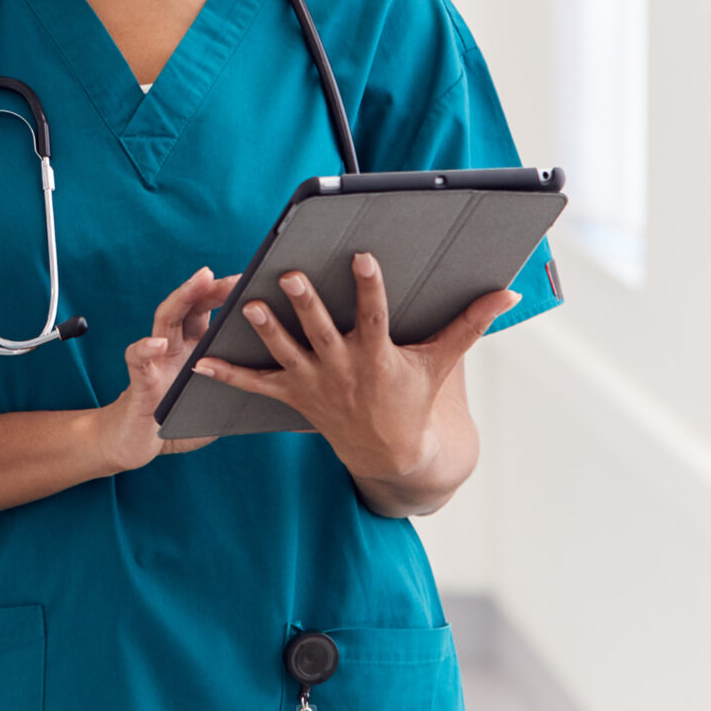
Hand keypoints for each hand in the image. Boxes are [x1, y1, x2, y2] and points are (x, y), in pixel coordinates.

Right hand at [92, 266, 239, 473]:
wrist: (138, 443)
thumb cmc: (182, 420)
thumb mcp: (219, 401)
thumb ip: (243, 387)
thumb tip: (291, 389)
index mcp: (195, 347)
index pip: (211, 310)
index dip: (230, 294)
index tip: (257, 279)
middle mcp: (174, 345)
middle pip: (191, 305)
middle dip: (211, 286)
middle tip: (235, 276)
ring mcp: (155, 359)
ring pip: (165, 319)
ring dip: (181, 297)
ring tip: (199, 281)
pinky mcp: (139, 381)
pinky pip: (138, 360)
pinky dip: (145, 349)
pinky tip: (157, 344)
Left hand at [190, 252, 517, 486]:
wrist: (391, 453)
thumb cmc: (414, 397)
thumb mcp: (441, 362)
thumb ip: (470, 324)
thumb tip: (508, 293)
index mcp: (378, 355)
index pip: (375, 315)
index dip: (370, 286)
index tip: (363, 256)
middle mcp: (342, 367)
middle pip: (321, 331)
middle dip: (306, 304)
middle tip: (290, 275)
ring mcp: (315, 383)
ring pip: (286, 353)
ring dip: (266, 331)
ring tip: (247, 305)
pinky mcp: (293, 395)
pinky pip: (256, 386)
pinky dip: (229, 376)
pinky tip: (201, 362)